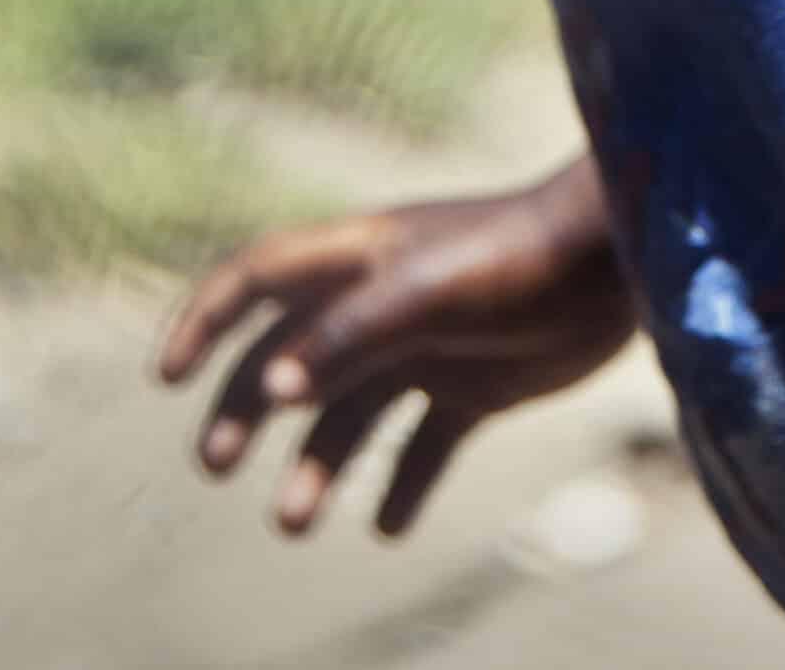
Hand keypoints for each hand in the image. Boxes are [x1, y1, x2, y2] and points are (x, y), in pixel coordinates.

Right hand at [158, 154, 636, 537]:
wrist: (619, 263)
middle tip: (218, 467)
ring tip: (293, 522)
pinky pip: (421, 444)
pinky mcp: (476, 387)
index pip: (257, 278)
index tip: (166, 376)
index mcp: (360, 259)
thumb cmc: (520, 257)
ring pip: (350, 412)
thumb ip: (352, 334)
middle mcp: (382, 302)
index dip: (206, 319)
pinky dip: (399, 484)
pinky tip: (385, 528)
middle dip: (247, 407)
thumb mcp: (429, 291)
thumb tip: (273, 387)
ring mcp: (428, 345)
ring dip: (316, 464)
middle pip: (290, 356)